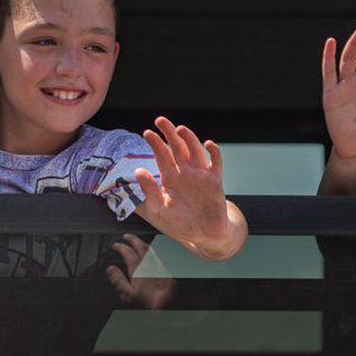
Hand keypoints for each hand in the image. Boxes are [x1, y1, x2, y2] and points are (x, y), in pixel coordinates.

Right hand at [106, 234, 175, 309]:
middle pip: (141, 246)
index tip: (115, 245)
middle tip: (126, 236)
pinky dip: (152, 252)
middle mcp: (149, 265)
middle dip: (132, 239)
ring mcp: (159, 267)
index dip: (120, 247)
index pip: (128, 252)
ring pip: (151, 250)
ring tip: (137, 242)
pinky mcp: (166, 271)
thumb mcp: (128, 295)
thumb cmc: (149, 304)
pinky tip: (151, 255)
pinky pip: (158, 257)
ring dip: (143, 243)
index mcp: (138, 270)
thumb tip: (111, 269)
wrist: (168, 307)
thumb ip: (118, 280)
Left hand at [135, 116, 242, 260]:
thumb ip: (149, 191)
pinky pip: (216, 163)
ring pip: (195, 151)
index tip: (147, 133)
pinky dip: (214, 152)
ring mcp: (201, 175)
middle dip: (169, 133)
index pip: (162, 155)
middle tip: (160, 120)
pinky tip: (208, 144)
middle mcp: (185, 172)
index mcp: (170, 177)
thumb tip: (139, 170)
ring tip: (180, 129)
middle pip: (177, 147)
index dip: (155, 143)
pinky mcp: (215, 181)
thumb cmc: (179, 222)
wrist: (203, 235)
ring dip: (189, 139)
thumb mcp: (158, 209)